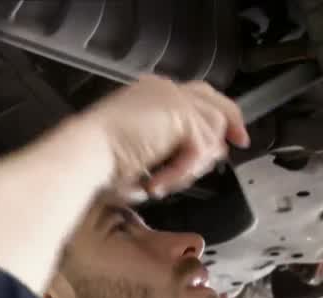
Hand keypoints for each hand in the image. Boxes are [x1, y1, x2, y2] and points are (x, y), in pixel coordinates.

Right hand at [76, 75, 249, 201]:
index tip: (229, 139)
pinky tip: (160, 183)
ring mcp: (171, 97)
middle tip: (239, 143)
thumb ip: (169, 153)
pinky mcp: (178, 111)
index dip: (216, 118)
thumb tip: (199, 162)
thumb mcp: (142, 157)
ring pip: (212, 128)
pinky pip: (200, 146)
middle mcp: (163, 89)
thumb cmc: (96, 164)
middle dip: (230, 123)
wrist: (84, 156)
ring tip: (171, 182)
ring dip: (195, 163)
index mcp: (151, 96)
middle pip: (214, 100)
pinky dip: (182, 171)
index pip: (195, 99)